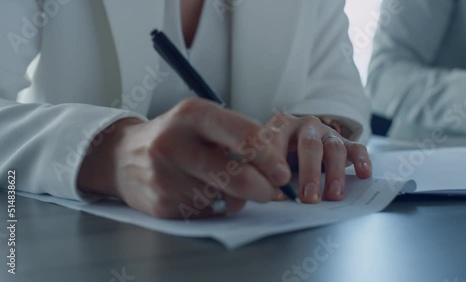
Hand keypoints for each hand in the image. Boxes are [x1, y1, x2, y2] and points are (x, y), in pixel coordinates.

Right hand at [77, 98, 290, 218]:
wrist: (122, 156)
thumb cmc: (174, 137)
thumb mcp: (202, 122)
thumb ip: (237, 138)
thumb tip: (274, 171)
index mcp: (192, 115)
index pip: (244, 135)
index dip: (270, 158)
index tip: (281, 172)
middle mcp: (174, 143)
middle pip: (236, 177)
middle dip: (261, 189)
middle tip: (268, 191)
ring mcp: (164, 176)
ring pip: (222, 199)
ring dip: (233, 198)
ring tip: (219, 184)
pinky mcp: (160, 204)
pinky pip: (205, 213)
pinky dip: (211, 206)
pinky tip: (198, 192)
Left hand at [266, 113, 371, 202]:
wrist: (298, 139)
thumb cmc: (280, 153)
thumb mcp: (268, 158)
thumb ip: (268, 173)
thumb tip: (275, 194)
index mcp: (281, 126)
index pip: (278, 140)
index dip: (277, 161)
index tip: (279, 182)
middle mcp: (306, 125)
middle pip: (310, 145)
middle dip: (310, 172)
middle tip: (309, 197)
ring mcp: (327, 132)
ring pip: (334, 148)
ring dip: (334, 173)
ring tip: (333, 195)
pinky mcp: (345, 141)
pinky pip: (356, 148)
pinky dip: (361, 161)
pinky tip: (364, 174)